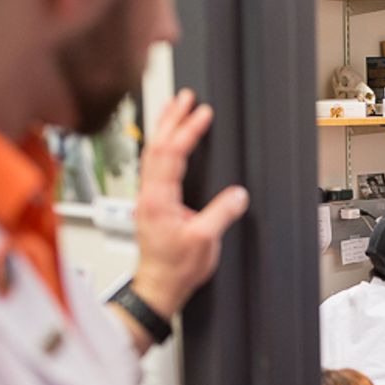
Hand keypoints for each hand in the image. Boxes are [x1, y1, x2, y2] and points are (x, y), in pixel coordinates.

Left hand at [130, 90, 249, 318]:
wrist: (157, 287)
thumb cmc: (174, 269)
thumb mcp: (204, 241)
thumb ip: (221, 214)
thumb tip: (237, 195)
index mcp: (158, 199)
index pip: (172, 154)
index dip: (188, 131)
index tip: (202, 114)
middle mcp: (148, 194)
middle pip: (156, 145)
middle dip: (171, 117)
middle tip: (185, 97)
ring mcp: (147, 198)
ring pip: (151, 153)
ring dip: (164, 128)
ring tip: (175, 108)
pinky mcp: (150, 204)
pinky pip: (152, 165)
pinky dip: (162, 145)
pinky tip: (167, 142)